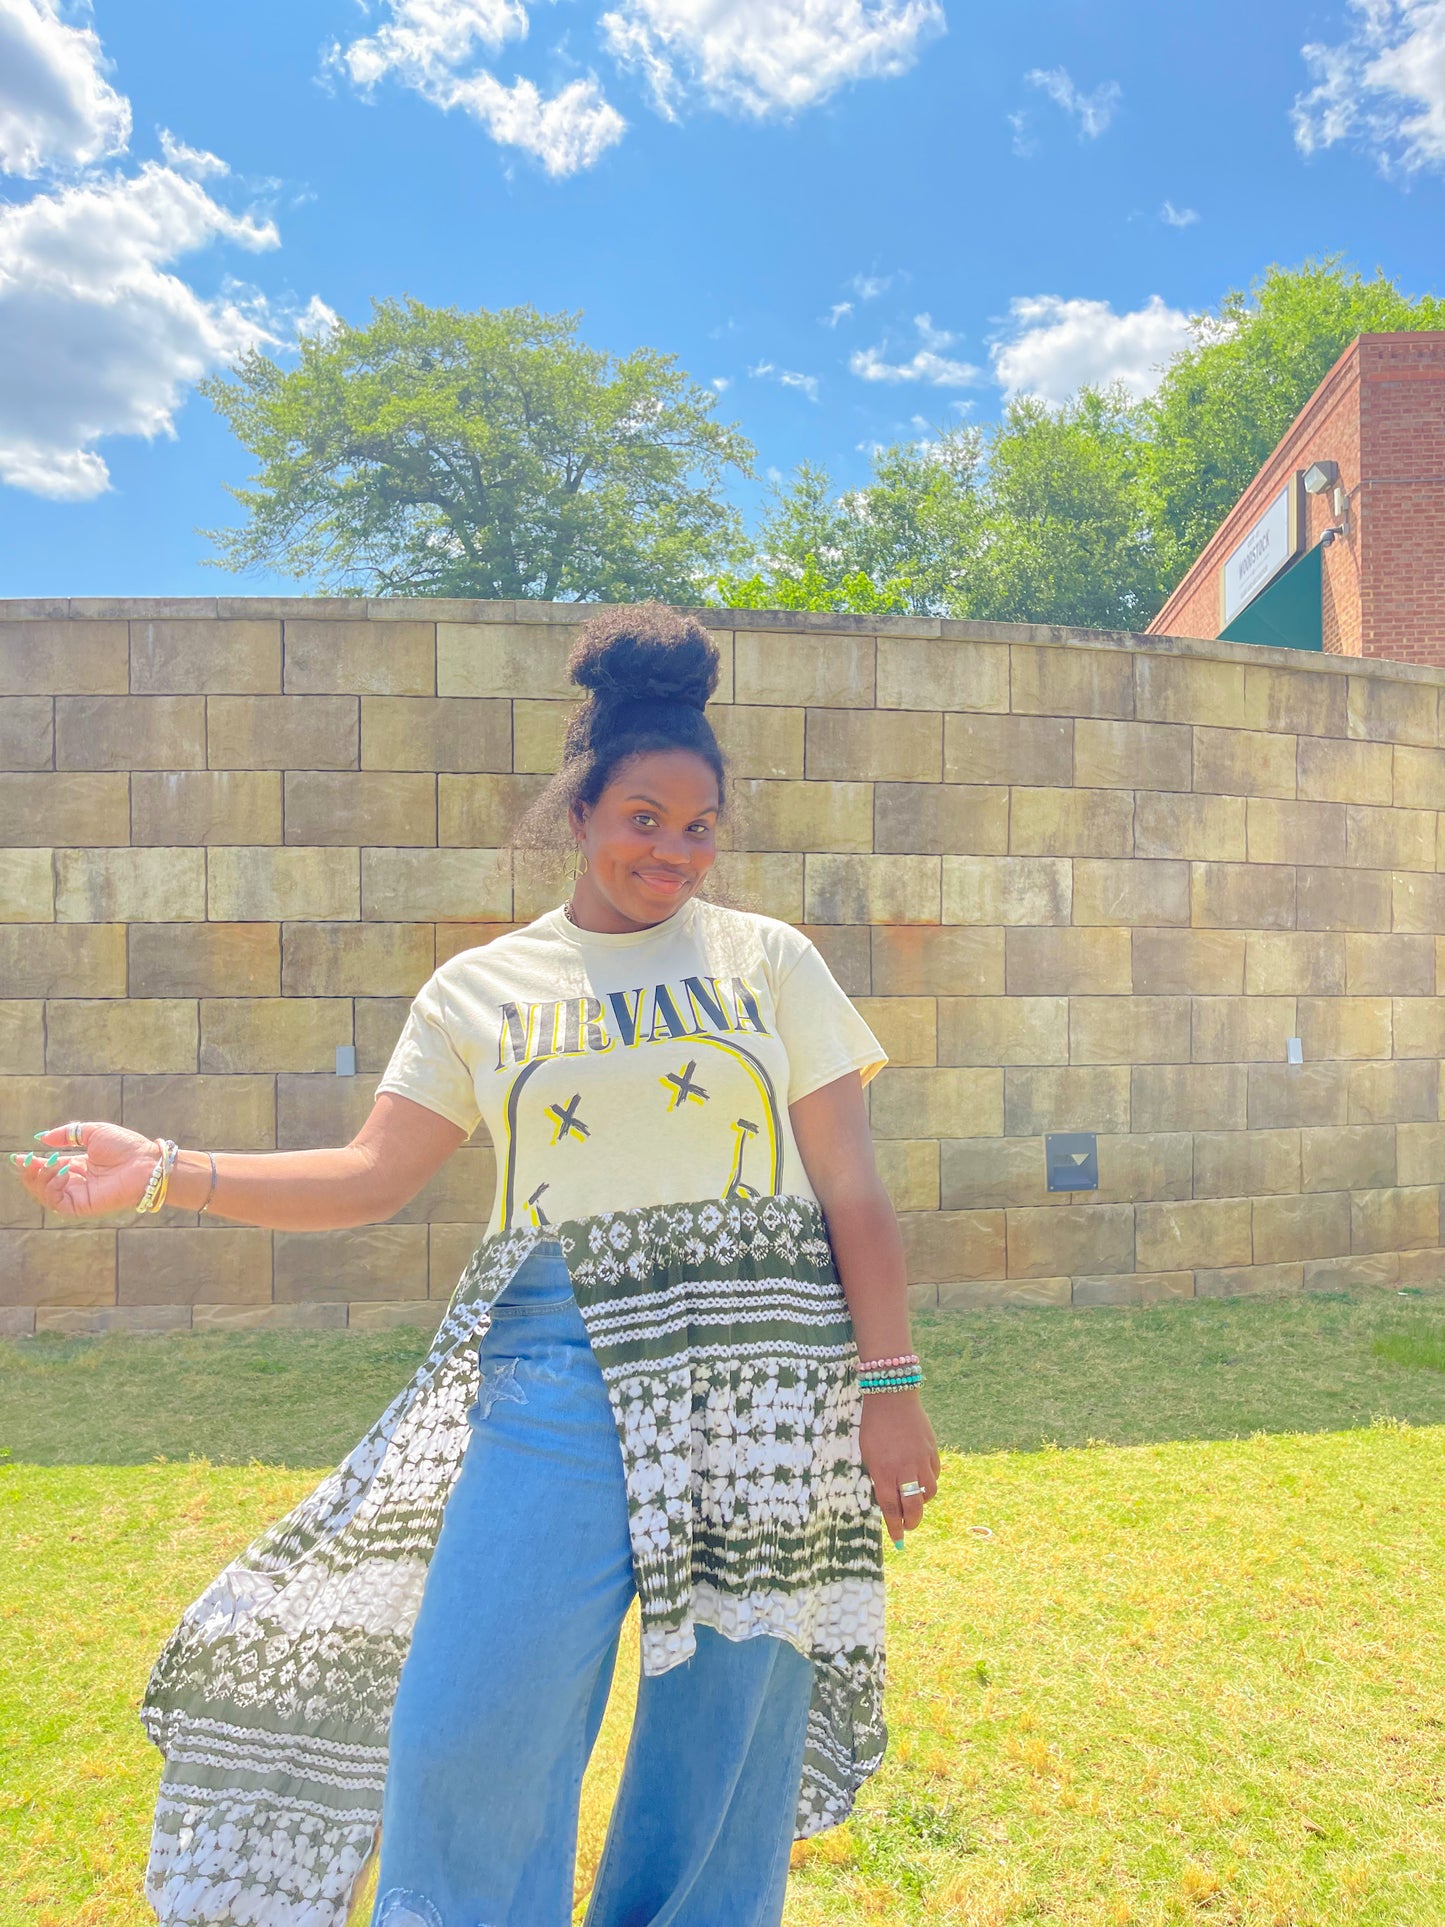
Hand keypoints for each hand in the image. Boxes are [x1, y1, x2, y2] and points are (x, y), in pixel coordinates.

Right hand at [8, 1122, 161, 1218]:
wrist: (146, 1162)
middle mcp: (76, 1182)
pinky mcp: (82, 1206)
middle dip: (30, 1172)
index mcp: (78, 1166)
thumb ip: (67, 1134)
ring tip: (51, 1162)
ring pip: (45, 1194)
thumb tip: (41, 1138)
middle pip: (42, 1184)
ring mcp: (78, 1195)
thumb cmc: (125, 1146)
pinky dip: (52, 1187)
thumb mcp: (93, 1133)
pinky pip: (57, 1202)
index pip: (47, 1168)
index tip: (19, 1155)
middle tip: (26, 1159)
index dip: (32, 1163)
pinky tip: (62, 1171)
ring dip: (40, 1178)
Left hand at [860, 1389, 939, 1548]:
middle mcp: (904, 1468)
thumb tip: (887, 1498)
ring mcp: (920, 1459)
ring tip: (914, 1501)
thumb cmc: (873, 1426)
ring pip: (929, 1492)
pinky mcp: (932, 1450)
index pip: (891, 1508)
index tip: (897, 1540)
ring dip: (922, 1502)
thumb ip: (877, 1476)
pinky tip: (921, 1481)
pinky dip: (929, 1482)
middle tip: (908, 1526)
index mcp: (883, 1471)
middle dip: (911, 1522)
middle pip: (913, 1506)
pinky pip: (935, 1474)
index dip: (894, 1527)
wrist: (892, 1397)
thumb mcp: (867, 1453)